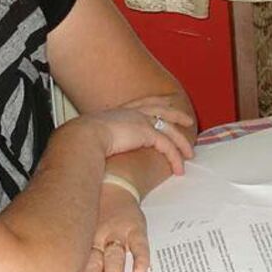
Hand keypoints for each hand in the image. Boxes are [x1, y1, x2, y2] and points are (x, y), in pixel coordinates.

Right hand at [74, 104, 193, 174]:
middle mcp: (133, 112)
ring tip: (189, 154)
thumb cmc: (82, 139)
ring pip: (170, 130)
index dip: (156, 103)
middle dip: (177, 114)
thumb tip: (93, 147)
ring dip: (182, 143)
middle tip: (188, 120)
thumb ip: (99, 137)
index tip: (165, 104)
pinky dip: (175, 158)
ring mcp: (141, 121)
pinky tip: (179, 168)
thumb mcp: (92, 134)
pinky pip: (168, 146)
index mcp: (120, 110)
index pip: (143, 103)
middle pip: (162, 109)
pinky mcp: (148, 134)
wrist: (83, 137)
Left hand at [79, 184, 148, 271]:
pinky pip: (139, 244)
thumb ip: (74, 246)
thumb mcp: (83, 223)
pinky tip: (140, 271)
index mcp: (85, 242)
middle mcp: (99, 240)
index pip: (79, 265)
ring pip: (114, 257)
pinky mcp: (134, 228)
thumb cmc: (97, 210)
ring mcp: (117, 233)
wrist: (115, 182)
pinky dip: (140, 257)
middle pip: (95, 264)